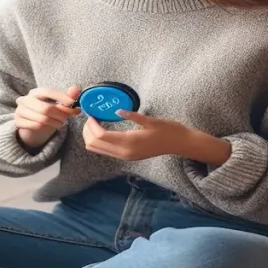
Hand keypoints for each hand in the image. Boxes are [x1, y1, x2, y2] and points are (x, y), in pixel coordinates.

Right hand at [15, 85, 81, 150]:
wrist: (32, 123)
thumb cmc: (47, 111)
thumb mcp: (58, 104)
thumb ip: (68, 97)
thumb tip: (77, 89)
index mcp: (36, 92)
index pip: (48, 92)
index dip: (61, 97)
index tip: (73, 104)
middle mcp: (25, 99)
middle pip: (46, 108)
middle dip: (60, 115)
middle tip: (67, 118)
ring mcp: (20, 110)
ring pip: (42, 119)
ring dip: (55, 123)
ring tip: (61, 123)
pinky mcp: (18, 121)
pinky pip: (35, 126)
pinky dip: (46, 128)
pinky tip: (51, 127)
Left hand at [82, 111, 231, 167]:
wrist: (180, 144)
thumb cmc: (169, 130)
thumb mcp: (152, 120)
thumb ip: (133, 116)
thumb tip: (118, 110)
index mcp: (130, 143)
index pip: (101, 136)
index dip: (92, 125)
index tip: (91, 113)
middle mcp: (124, 153)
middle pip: (95, 145)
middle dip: (87, 131)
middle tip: (91, 117)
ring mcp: (125, 156)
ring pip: (98, 150)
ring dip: (91, 137)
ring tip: (95, 122)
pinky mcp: (127, 156)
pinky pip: (105, 151)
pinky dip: (99, 141)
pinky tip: (103, 129)